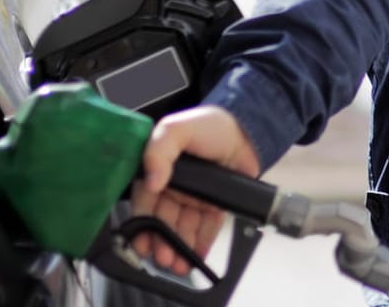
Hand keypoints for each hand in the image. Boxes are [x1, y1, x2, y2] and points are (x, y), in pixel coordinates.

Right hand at [129, 106, 260, 275]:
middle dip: (161, 243)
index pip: (145, 203)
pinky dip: (202, 242)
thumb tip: (152, 181)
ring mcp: (195, 197)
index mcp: (158, 171)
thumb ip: (159, 150)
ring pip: (183, 228)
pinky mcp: (215, 203)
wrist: (247, 128)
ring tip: (179, 264)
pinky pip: (207, 226)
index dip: (141, 225)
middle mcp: (174, 187)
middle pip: (163, 221)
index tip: (142, 243)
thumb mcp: (176, 129)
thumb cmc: (208, 124)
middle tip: (163, 259)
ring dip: (179, 247)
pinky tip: (198, 256)